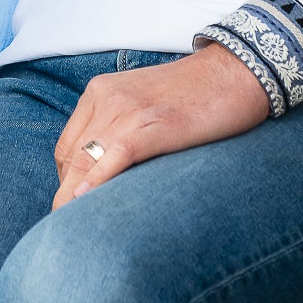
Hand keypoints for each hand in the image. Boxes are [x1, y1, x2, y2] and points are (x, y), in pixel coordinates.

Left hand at [51, 44, 270, 209]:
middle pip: (71, 158)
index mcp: (101, 92)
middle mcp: (108, 98)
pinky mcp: (156, 125)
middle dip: (66, 197)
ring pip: (86, 160)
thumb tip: (104, 171)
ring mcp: (130, 110)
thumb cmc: (193, 93)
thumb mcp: (143, 102)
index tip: (78, 205)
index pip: (66, 147)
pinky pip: (117, 156)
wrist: (235, 72)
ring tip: (74, 231)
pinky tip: (88, 202)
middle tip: (70, 229)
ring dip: (75, 200)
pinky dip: (98, 181)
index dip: (67, 182)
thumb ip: (118, 127)